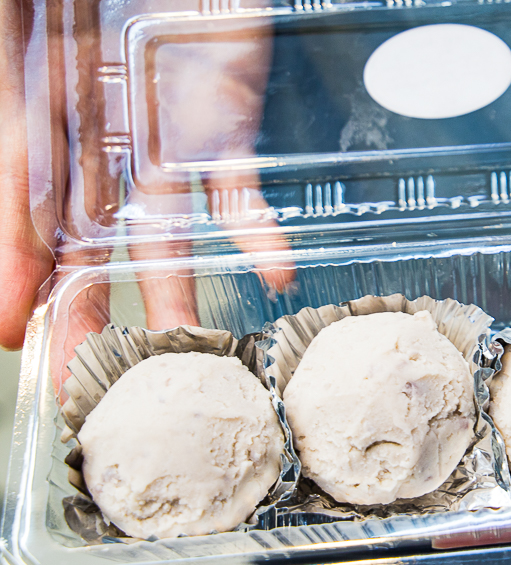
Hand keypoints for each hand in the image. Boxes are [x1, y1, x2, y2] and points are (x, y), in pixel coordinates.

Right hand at [0, 2, 294, 394]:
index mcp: (37, 113)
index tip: (14, 335)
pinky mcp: (222, 128)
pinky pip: (239, 190)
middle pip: (86, 242)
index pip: (22, 207)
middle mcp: (97, 139)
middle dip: (86, 307)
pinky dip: (257, 232)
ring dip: (175, 295)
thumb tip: (8, 160)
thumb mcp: (21, 25)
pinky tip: (276, 274)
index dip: (16, 271)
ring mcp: (162, 139)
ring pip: (163, 234)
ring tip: (186, 353)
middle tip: (88, 375)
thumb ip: (15, 94)